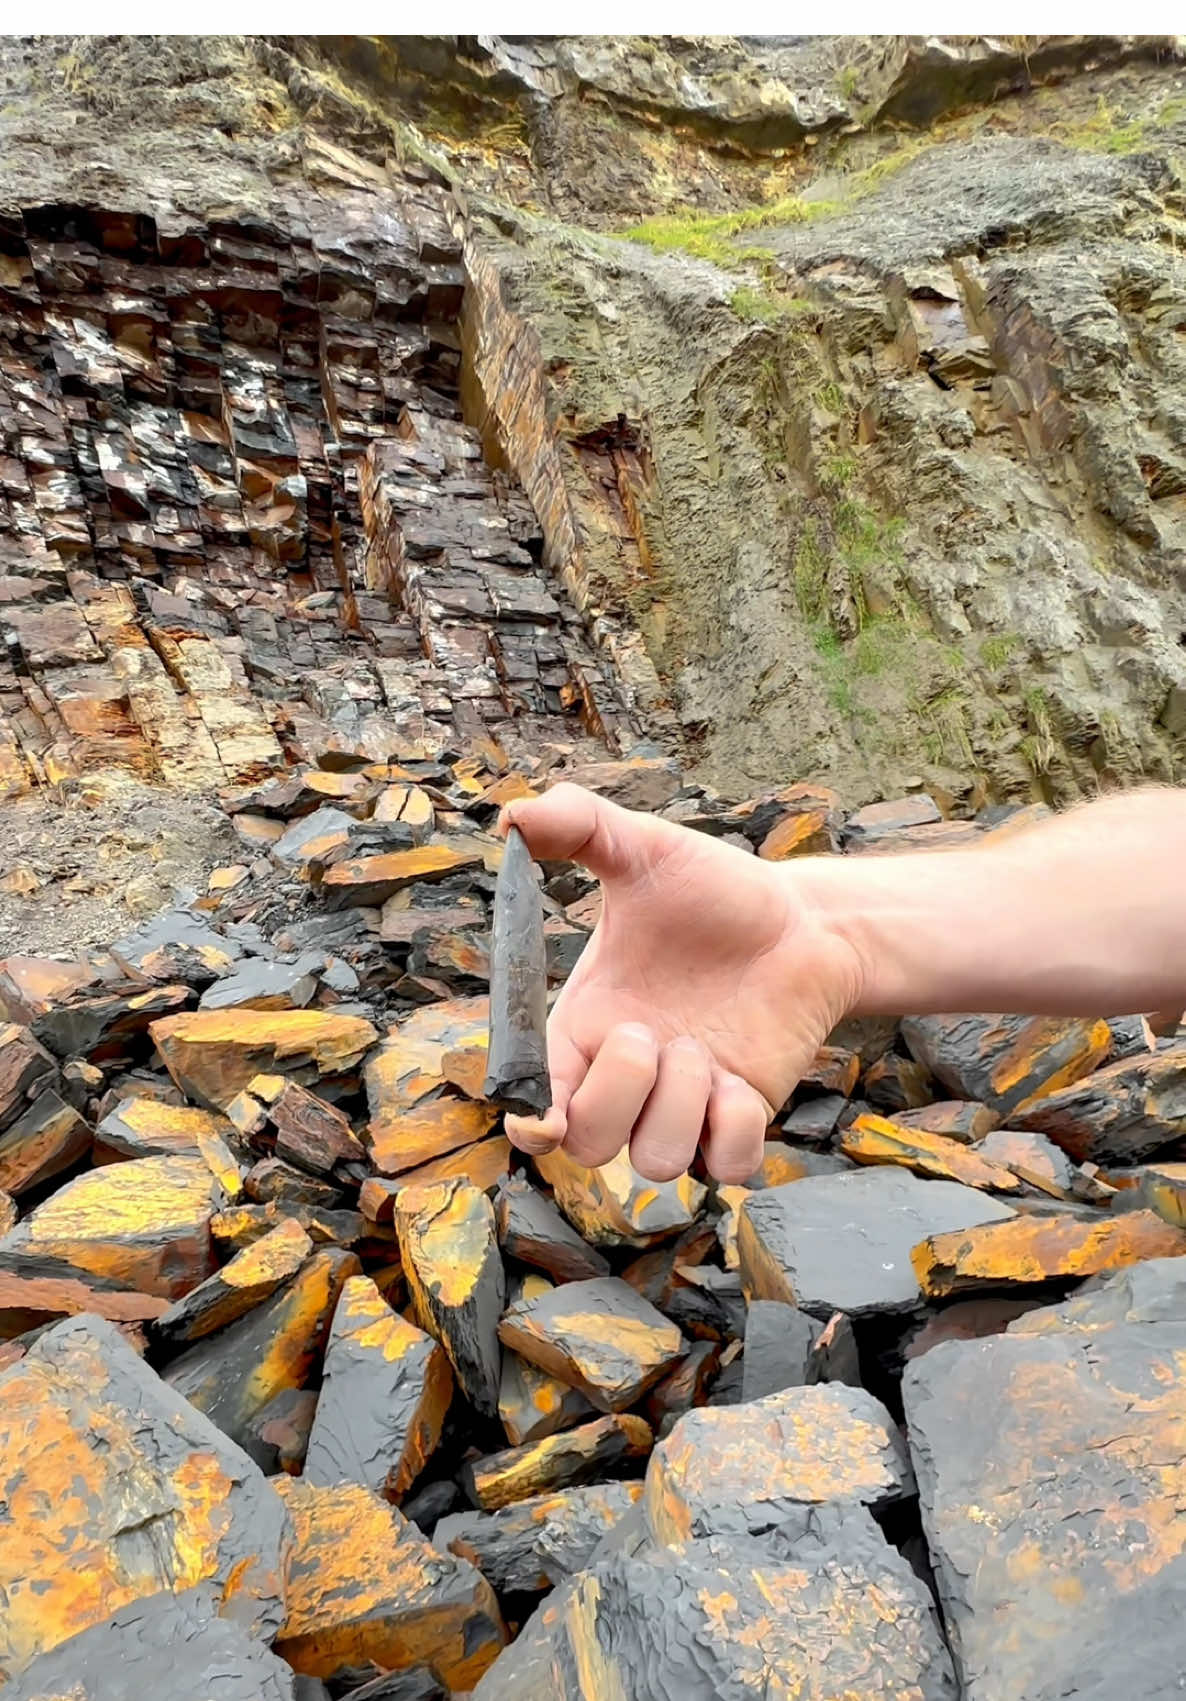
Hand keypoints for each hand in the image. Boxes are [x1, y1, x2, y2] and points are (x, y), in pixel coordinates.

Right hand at [501, 784, 865, 1182]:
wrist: (800, 919)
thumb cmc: (711, 889)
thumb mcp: (643, 849)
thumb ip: (577, 824)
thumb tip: (511, 815)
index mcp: (585, 1029)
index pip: (534, 1105)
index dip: (531, 1126)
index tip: (544, 1113)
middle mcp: (627, 1078)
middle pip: (588, 1148)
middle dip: (615, 1097)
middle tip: (650, 1033)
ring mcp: (684, 1104)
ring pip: (654, 1162)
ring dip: (676, 1106)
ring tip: (703, 1046)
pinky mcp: (739, 1118)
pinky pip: (724, 1168)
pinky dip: (729, 1132)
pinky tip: (737, 1080)